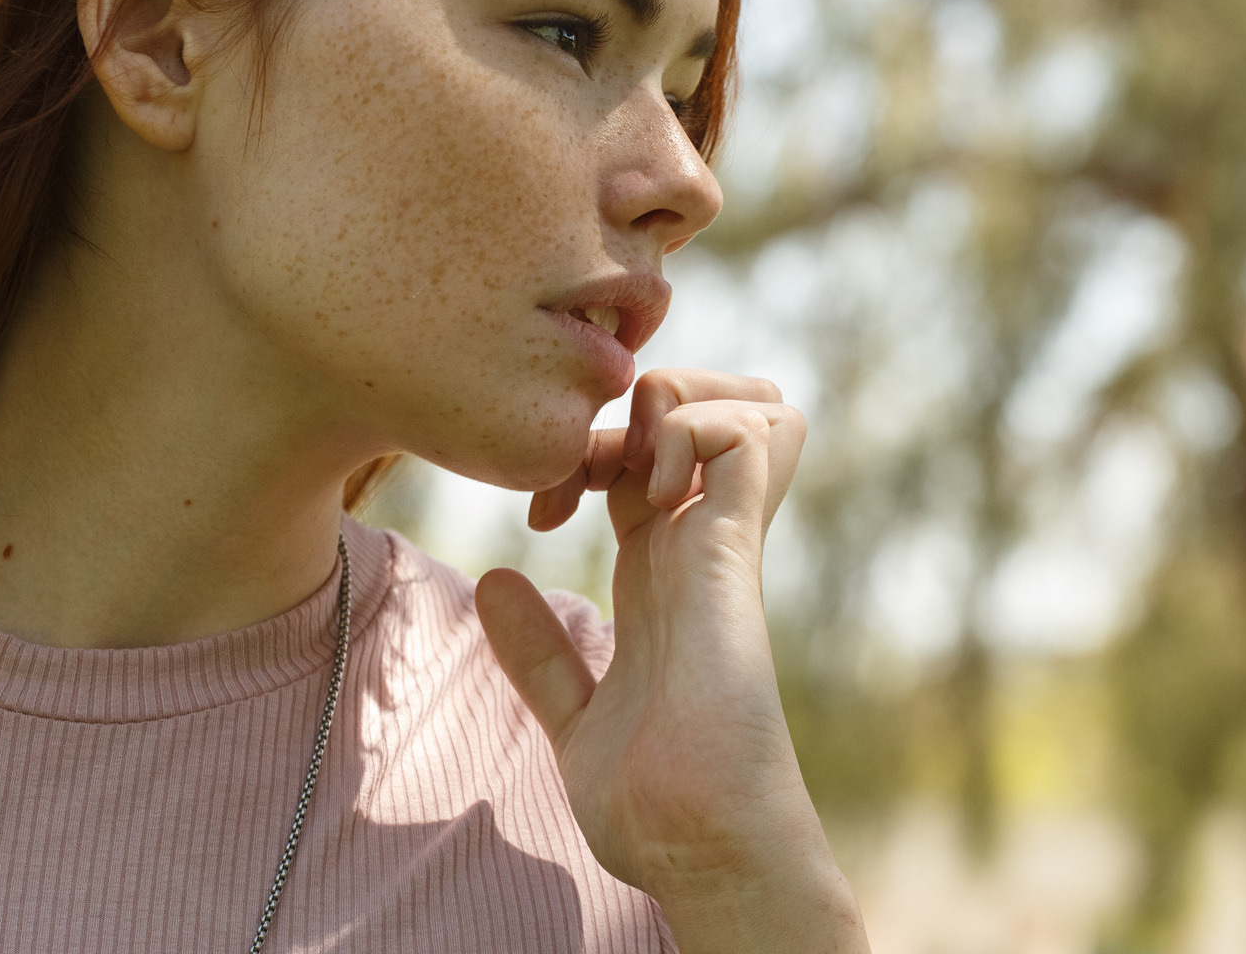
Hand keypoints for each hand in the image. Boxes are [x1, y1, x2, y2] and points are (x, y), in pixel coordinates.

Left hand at [474, 370, 866, 952]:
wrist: (697, 848)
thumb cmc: (652, 799)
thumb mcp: (573, 714)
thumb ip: (538, 652)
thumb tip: (493, 581)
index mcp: (665, 573)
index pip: (650, 455)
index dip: (587, 451)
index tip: (540, 511)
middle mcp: (700, 548)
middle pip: (711, 410)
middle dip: (647, 396)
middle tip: (582, 460)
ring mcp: (724, 546)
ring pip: (752, 406)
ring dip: (680, 400)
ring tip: (625, 461)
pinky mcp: (737, 557)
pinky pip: (750, 439)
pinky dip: (694, 428)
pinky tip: (645, 481)